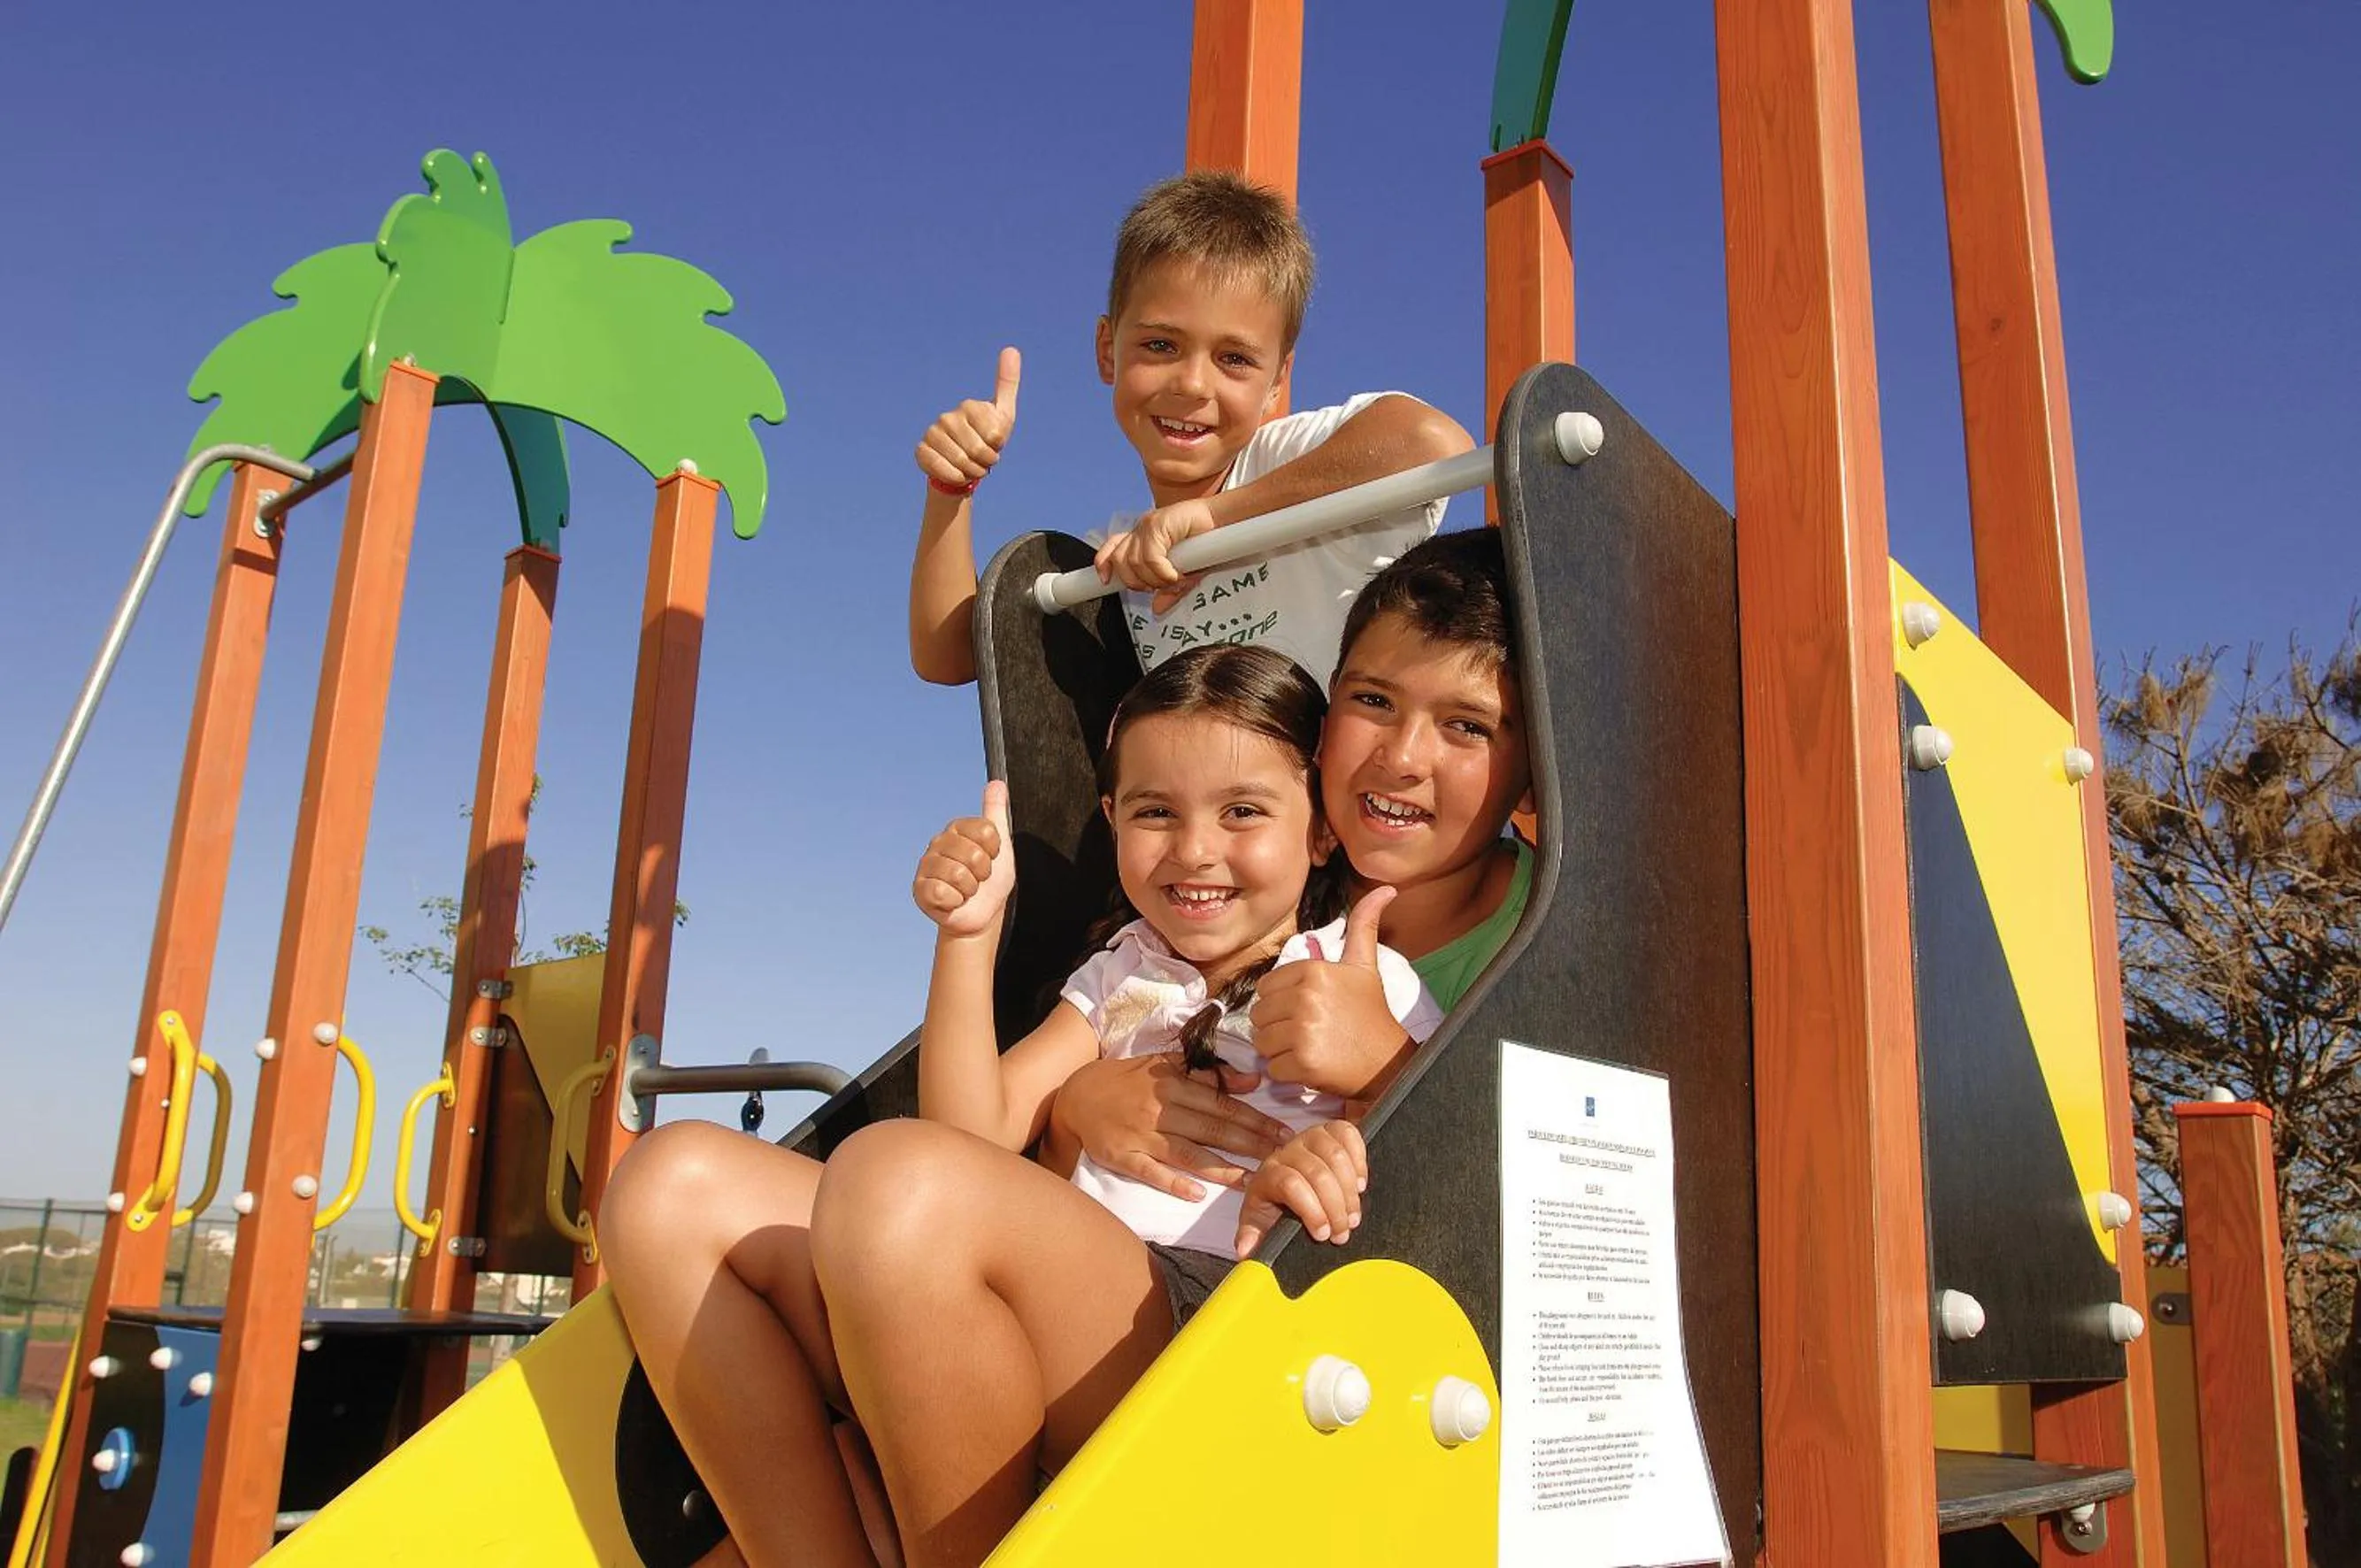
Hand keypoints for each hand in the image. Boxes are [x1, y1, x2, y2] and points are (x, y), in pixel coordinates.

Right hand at [913, 780, 1015, 936]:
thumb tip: (997, 783)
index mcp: (957, 829)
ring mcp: (927, 865)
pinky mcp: (920, 889)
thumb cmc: (991, 881)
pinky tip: (953, 900)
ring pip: (958, 874)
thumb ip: (996, 813)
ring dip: (970, 888)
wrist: (983, 914)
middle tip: (978, 878)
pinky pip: (942, 891)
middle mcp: (939, 843)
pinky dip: (955, 901)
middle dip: (983, 873)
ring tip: (966, 890)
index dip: (994, 850)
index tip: (991, 858)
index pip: (985, 830)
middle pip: (973, 853)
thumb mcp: (1001, 845)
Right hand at [915, 347, 1020, 490]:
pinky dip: (955, 477)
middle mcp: (947, 417)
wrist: (964, 463)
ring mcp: (932, 433)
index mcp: (969, 406)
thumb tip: (1011, 348)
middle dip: (985, 463)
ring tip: (970, 466)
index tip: (993, 445)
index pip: (995, 436)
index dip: (997, 448)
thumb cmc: (986, 437)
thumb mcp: (1003, 414)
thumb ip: (1007, 384)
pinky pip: (942, 470)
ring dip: (971, 472)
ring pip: (961, 462)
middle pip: (978, 450)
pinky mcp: (921, 451)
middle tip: (982, 460)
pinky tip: (956, 473)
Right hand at [1048, 1052, 1290, 1198]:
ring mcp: (1141, 1135)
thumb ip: (1208, 1074)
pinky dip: (1173, 1182)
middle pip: (1213, 1128)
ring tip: (1251, 1181)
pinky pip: (1151, 1171)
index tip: (1283, 1132)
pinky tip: (1196, 1193)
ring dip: (1222, 1168)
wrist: (1076, 1095)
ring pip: (1188, 1152)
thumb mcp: (1164, 1066)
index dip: (1255, 1119)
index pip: (1223, 1103)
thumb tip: (1251, 1081)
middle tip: (1281, 1157)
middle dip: (1251, 1143)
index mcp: (1173, 1083)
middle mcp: (1161, 1109)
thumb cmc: (1126, 1081)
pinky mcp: (1122, 1156)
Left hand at [1094, 497, 1217, 613]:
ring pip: (1134, 562)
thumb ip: (1169, 590)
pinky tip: (1177, 574)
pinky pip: (1151, 557)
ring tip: (1173, 579)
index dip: (1104, 564)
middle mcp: (1141, 530)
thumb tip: (1157, 609)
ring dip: (1154, 579)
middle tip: (1159, 586)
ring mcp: (1148, 525)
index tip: (1105, 581)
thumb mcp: (1184, 574)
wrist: (1222, 521)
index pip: (1112, 548)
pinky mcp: (1158, 523)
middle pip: (1120, 561)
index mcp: (1142, 538)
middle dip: (1137, 582)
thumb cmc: (1205, 543)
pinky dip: (1163, 572)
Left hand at [1235, 1120, 1366, 1257]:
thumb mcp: (1260, 1226)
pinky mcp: (1331, 1130)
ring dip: (1350, 1191)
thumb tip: (1244, 1252)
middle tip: (1342, 1233)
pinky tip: (1359, 1184)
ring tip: (1352, 1216)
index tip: (1322, 1235)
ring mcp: (1310, 1137)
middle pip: (1318, 1173)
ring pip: (1336, 1156)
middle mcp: (1287, 1151)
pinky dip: (1360, 1160)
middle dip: (1335, 1208)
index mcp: (1267, 1174)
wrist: (1288, 1185)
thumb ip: (1253, 1238)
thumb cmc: (1275, 1206)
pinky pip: (1349, 1134)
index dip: (1311, 1210)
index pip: (1290, 1183)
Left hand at [1251, 886, 1411, 1097]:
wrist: (1389, 1061)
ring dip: (1280, 1050)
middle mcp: (1305, 998)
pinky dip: (1288, 1073)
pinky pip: (1272, 1069)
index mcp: (1313, 971)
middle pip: (1260, 1015)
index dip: (1282, 1002)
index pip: (1266, 988)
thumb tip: (1386, 888)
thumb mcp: (1365, 965)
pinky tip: (1312, 1065)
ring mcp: (1302, 1032)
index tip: (1307, 1010)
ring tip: (1309, 1047)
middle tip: (1308, 1031)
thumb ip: (1364, 926)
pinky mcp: (1302, 1064)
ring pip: (1262, 1043)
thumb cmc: (1371, 1012)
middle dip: (1278, 1027)